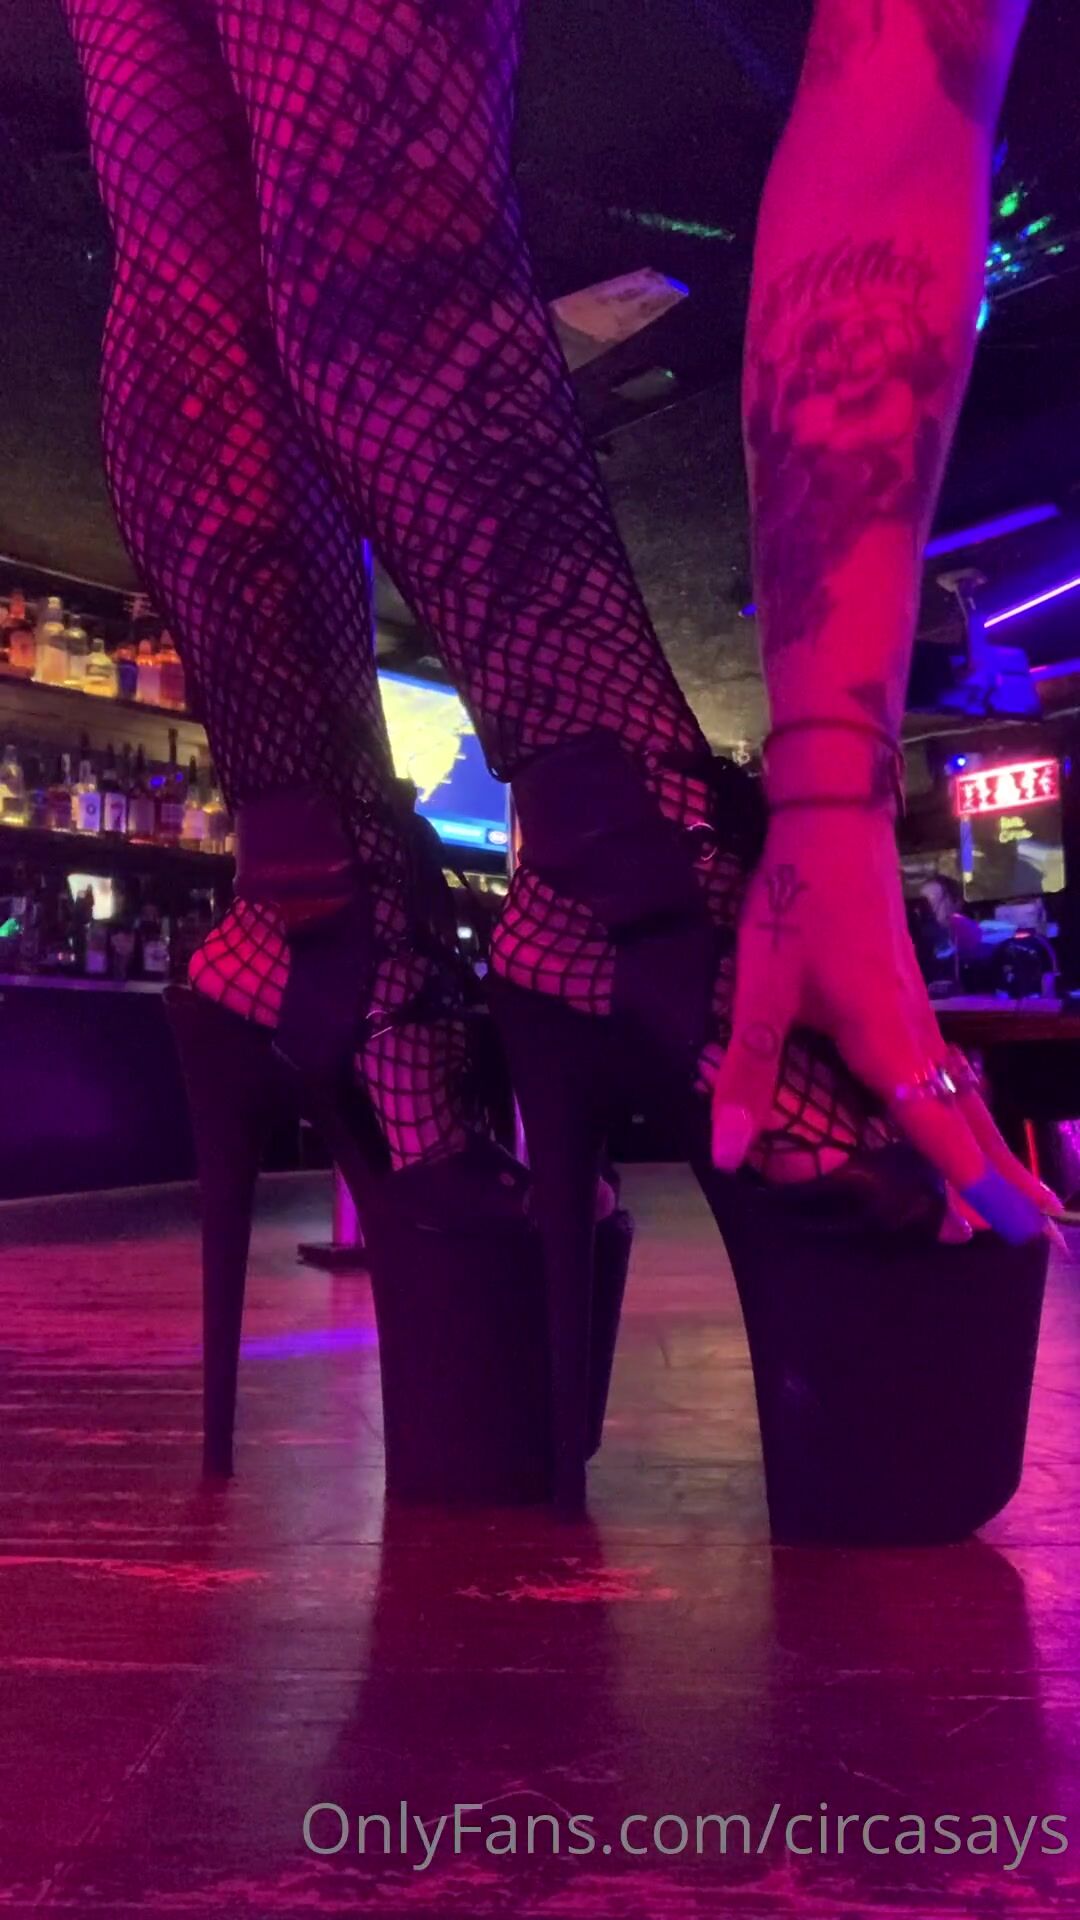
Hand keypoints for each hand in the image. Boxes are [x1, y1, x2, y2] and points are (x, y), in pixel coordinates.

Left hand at [708, 807, 1061, 1244]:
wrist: (834, 827)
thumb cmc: (797, 903)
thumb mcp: (761, 987)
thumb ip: (749, 1070)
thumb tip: (730, 1152)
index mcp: (883, 1034)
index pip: (926, 1118)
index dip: (954, 1172)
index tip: (985, 1222)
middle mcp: (915, 1030)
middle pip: (966, 1114)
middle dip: (1000, 1172)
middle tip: (1040, 1224)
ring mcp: (920, 1012)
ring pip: (965, 1091)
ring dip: (992, 1143)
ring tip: (1021, 1190)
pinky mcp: (912, 997)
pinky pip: (950, 1067)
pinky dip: (968, 1107)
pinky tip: (967, 1117)